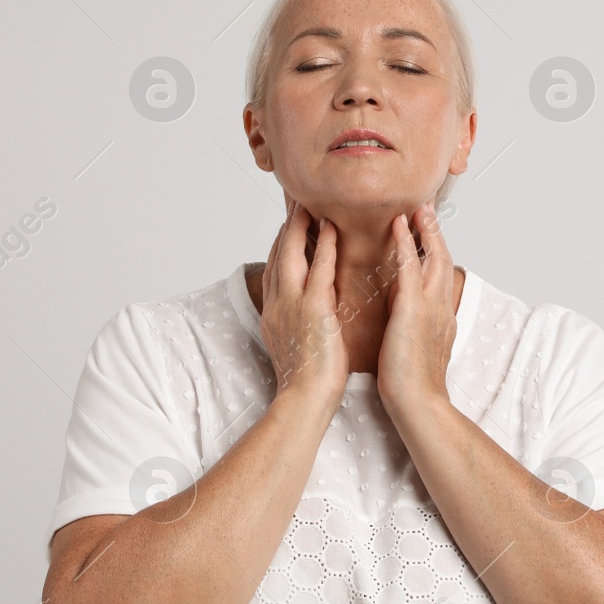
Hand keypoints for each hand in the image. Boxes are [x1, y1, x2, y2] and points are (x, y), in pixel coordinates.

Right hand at [260, 201, 346, 404]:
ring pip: (292, 254)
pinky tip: (331, 227)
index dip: (281, 245)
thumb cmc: (307, 382)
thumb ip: (300, 324)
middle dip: (286, 228)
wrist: (304, 399)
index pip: (274, 270)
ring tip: (308, 203)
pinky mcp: (312, 308)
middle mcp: (277, 304)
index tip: (288, 226)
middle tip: (294, 203)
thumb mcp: (296, 346)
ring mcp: (292, 304)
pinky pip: (318, 267)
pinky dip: (324, 244)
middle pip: (278, 255)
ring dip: (300, 226)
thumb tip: (312, 314)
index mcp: (273, 314)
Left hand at [377, 201, 456, 416]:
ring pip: (434, 256)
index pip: (440, 276)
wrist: (417, 403)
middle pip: (444, 259)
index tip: (427, 233)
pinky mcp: (414, 309)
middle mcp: (441, 306)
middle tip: (426, 207)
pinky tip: (398, 223)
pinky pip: (411, 267)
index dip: (435, 252)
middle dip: (435, 232)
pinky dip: (407, 242)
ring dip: (426, 228)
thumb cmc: (410, 382)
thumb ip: (411, 322)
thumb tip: (400, 307)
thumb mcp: (414, 345)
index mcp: (440, 316)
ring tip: (416, 206)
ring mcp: (430, 306)